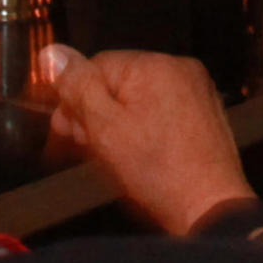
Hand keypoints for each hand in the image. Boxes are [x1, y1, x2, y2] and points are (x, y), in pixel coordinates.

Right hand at [44, 47, 250, 234]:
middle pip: (119, 82)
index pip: (96, 66)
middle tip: (84, 144)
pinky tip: (137, 155)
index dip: (74, 98)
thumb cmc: (157, 172)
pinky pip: (163, 112)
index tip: (64, 127)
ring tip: (111, 155)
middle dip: (95, 111)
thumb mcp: (104, 127)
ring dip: (118, 122)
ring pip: (140, 98)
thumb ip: (78, 86)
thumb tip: (53, 54)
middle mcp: (181, 70)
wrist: (209, 209)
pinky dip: (145, 129)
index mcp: (155, 65)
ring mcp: (197, 93)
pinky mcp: (205, 116)